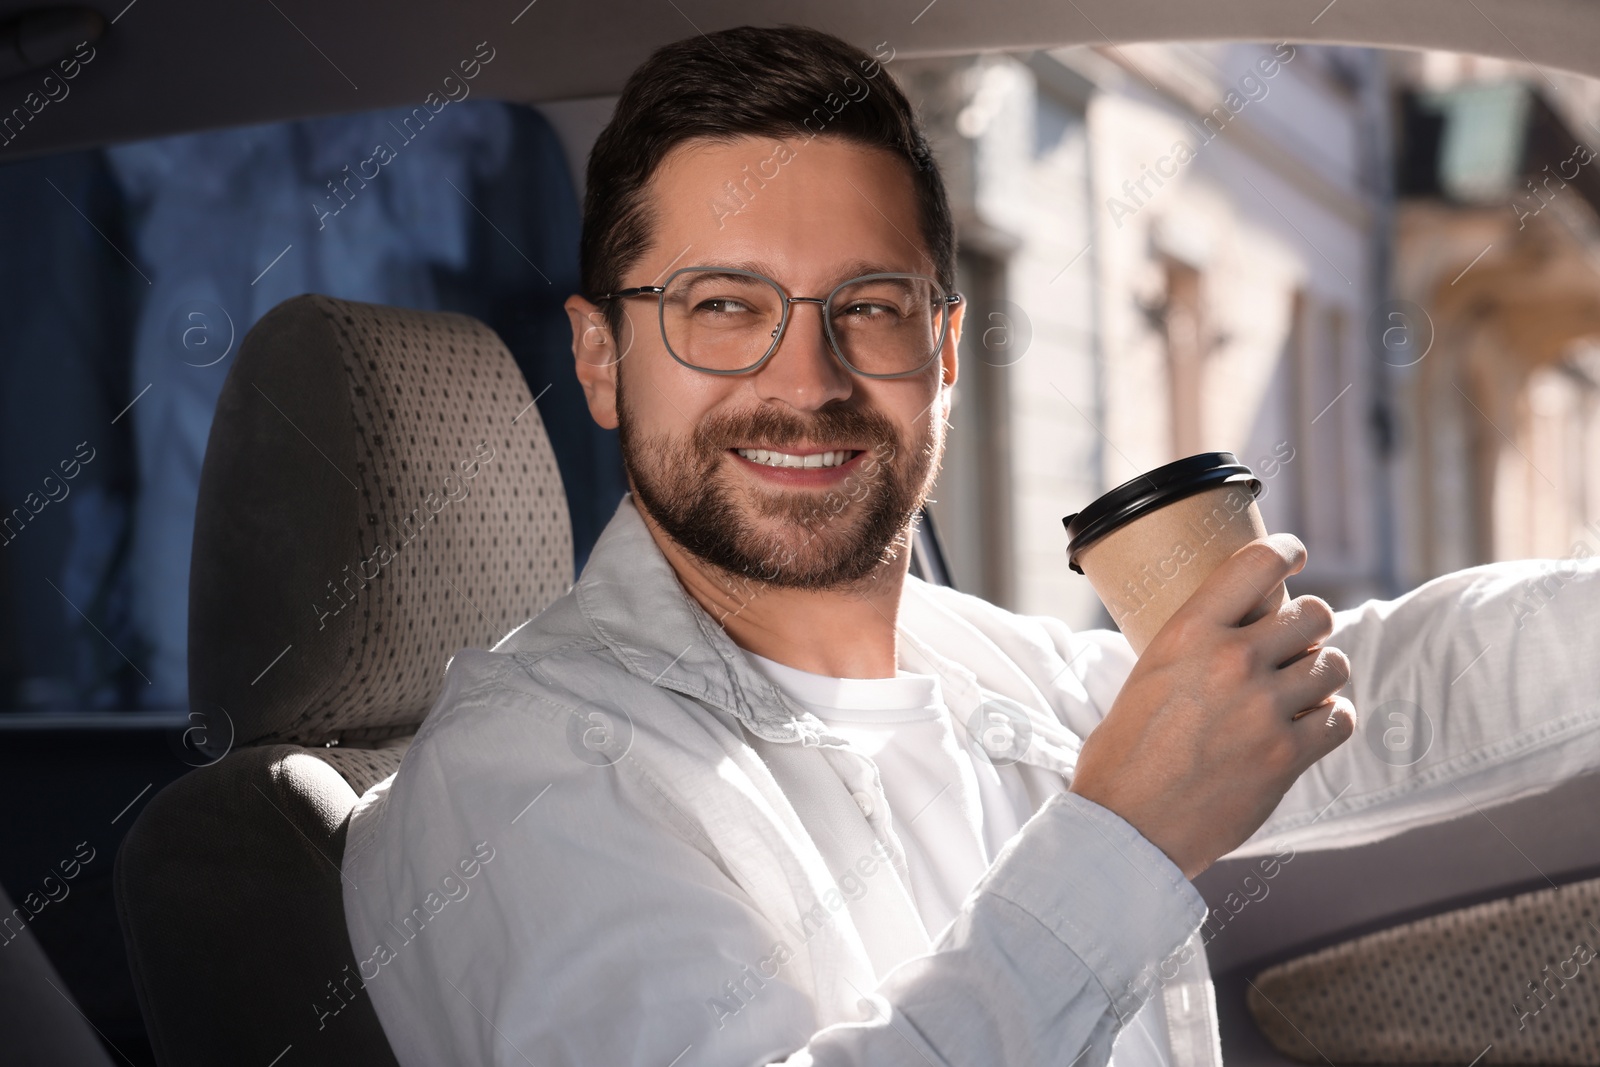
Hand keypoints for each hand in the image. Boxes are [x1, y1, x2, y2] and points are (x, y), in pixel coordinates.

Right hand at [1068, 534, 1354, 879]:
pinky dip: (1330, 721)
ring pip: (1334, 665)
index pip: (1258, 562)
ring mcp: (1264, 709)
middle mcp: (1232, 661)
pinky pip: (1340, 719)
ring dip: (1322, 675)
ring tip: (1303, 690)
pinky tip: (1309, 727)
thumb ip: (1194, 647)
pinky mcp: (1287, 757)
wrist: (1128, 824)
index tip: (1294, 553)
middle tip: (1297, 643)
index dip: (1287, 551)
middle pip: (1314, 614)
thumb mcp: (1147, 676)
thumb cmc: (1123, 753)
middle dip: (1311, 627)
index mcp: (1189, 632)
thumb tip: (1231, 630)